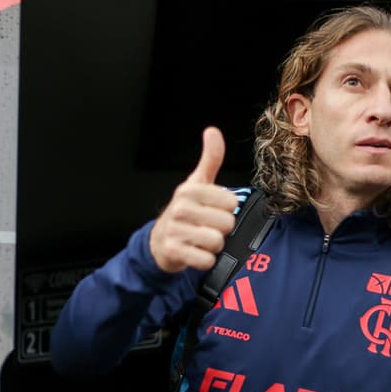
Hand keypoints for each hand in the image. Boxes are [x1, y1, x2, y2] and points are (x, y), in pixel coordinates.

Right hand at [149, 127, 238, 272]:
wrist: (160, 241)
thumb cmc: (185, 211)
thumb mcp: (197, 183)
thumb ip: (210, 159)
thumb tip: (212, 131)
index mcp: (188, 190)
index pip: (230, 202)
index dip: (226, 210)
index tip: (212, 210)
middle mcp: (180, 208)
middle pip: (226, 223)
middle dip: (221, 229)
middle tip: (206, 227)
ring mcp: (175, 230)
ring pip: (217, 241)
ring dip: (214, 246)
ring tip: (201, 240)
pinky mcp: (173, 251)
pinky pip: (205, 259)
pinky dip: (205, 260)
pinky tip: (195, 252)